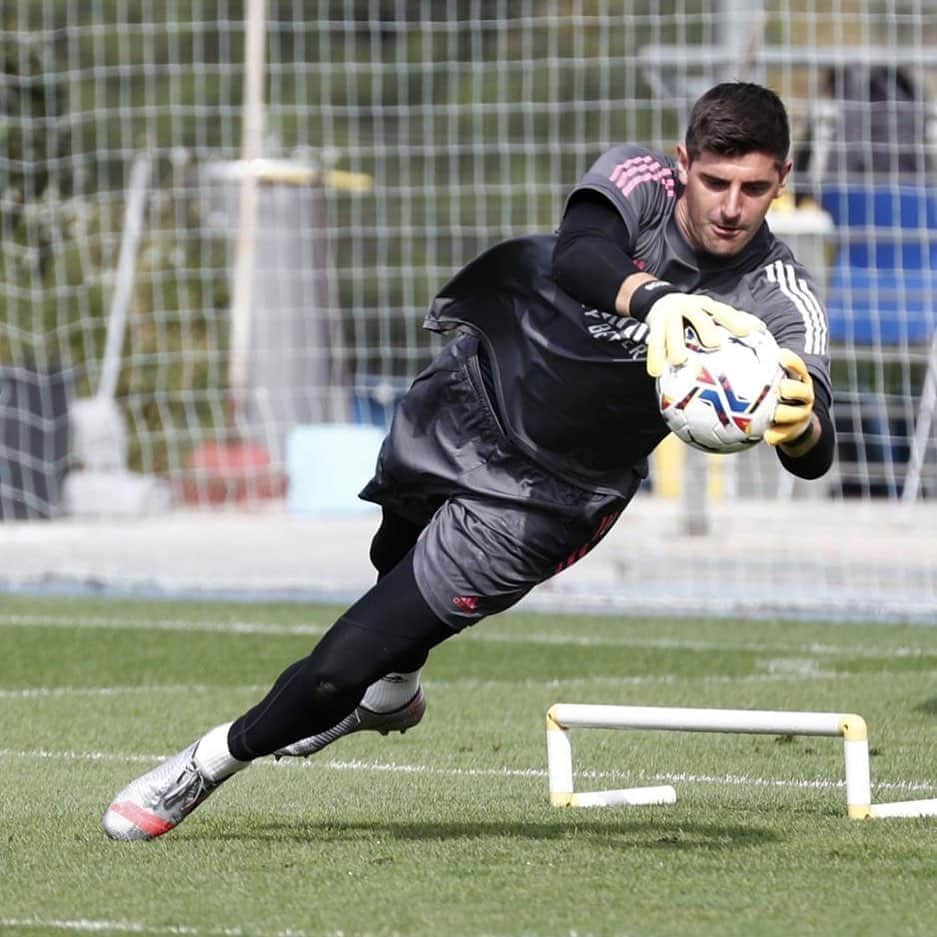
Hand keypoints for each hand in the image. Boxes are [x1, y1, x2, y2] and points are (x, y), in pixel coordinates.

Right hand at [644, 293, 763, 377]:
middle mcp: (688, 307)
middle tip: (712, 343)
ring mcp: (669, 315)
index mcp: (706, 305)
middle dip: (705, 328)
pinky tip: (656, 372)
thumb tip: (761, 330)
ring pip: (672, 330)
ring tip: (678, 360)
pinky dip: (654, 357)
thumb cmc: (692, 313)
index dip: (735, 320)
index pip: (722, 311)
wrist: (659, 300)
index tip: (747, 333)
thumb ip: (731, 320)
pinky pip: (654, 342)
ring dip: (675, 345)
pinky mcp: (654, 325)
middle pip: (698, 317)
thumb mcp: (709, 312)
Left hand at [763, 348, 814, 446]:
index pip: (797, 367)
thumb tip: (732, 343)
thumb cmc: (771, 393)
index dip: (792, 361)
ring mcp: (799, 414)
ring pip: (796, 414)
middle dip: (793, 389)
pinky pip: (786, 434)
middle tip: (782, 388)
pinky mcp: (793, 431)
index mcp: (797, 379)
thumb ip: (756, 363)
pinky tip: (767, 437)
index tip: (780, 356)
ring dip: (786, 413)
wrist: (791, 421)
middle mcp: (802, 396)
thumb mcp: (769, 377)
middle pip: (802, 391)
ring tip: (775, 414)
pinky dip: (777, 435)